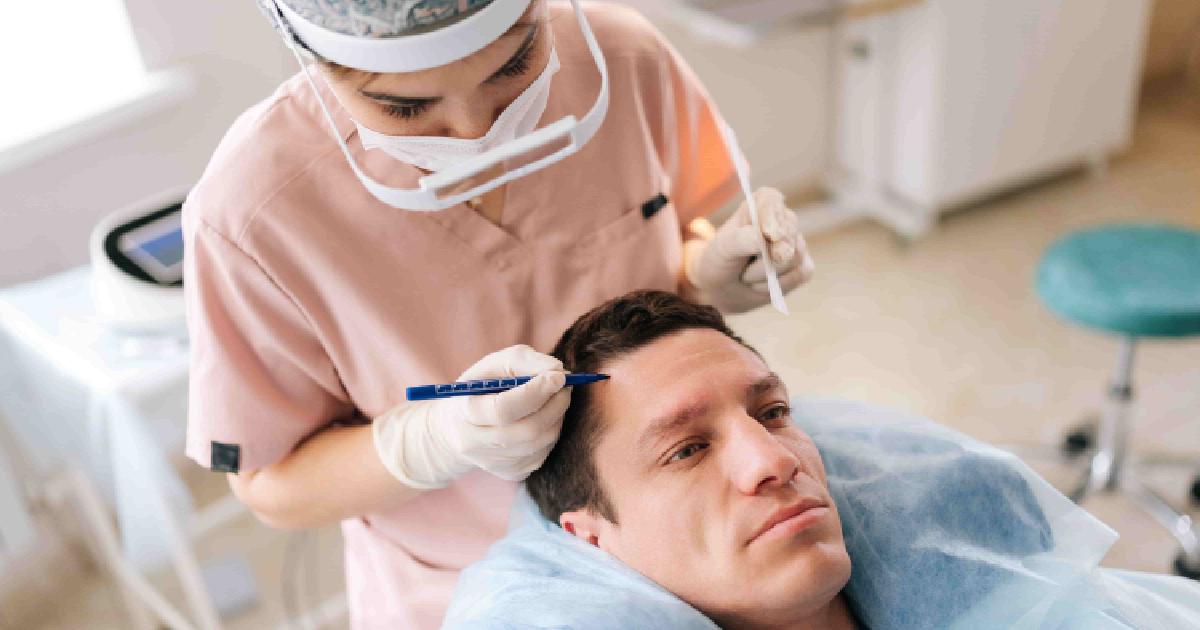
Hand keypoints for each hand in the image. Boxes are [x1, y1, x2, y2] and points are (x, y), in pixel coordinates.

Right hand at [373, 345, 570, 488]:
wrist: (458, 427)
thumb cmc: (482, 389)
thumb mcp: (493, 365)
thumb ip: (523, 361)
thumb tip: (557, 370)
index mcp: (464, 411)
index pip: (503, 409)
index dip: (535, 393)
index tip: (558, 377)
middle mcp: (473, 442)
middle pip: (527, 430)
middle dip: (555, 405)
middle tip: (566, 387)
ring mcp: (490, 462)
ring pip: (539, 444)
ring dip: (557, 418)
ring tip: (556, 399)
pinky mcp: (507, 473)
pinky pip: (541, 455)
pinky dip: (550, 434)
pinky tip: (544, 419)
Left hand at [685, 187, 813, 312]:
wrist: (724, 288)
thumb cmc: (721, 260)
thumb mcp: (722, 248)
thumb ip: (742, 239)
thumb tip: (770, 237)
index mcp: (760, 206)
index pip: (772, 201)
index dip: (772, 216)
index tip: (768, 233)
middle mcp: (782, 221)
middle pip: (788, 233)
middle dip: (767, 256)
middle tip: (746, 271)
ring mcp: (796, 243)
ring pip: (794, 257)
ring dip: (766, 274)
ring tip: (747, 275)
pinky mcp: (803, 266)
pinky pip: (800, 274)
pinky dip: (778, 284)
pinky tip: (762, 284)